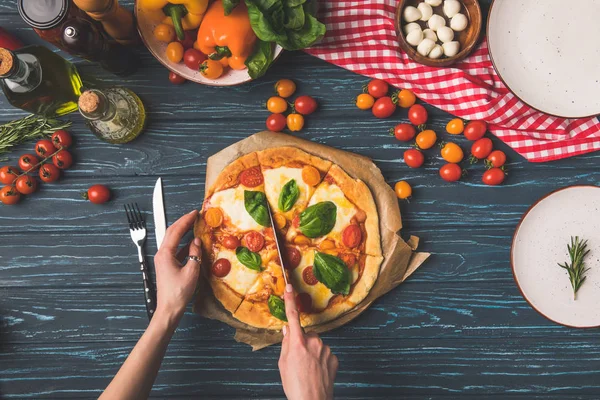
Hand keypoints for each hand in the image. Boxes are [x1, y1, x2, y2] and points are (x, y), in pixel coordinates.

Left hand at [153, 210, 201, 325]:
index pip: (175, 231)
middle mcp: (162, 254)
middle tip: (195, 215)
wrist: (169, 309)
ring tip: (194, 226)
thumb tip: (196, 241)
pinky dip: (184, 244)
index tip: (195, 213)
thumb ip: (195, 254)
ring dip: (183, 232)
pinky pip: (176, 250)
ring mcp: (163, 260)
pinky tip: (193, 244)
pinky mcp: (167, 266)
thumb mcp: (191, 271)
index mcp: (165, 254)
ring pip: (173, 241)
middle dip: (183, 222)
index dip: (186, 220)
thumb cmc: (179, 292)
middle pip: (171, 233)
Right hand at [278, 284, 337, 399]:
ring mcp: (326, 350)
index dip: (290, 301)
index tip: (289, 288)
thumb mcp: (283, 364)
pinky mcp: (334, 358)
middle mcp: (313, 342)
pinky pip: (325, 354)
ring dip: (312, 353)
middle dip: (301, 343)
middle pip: (305, 336)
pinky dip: (320, 360)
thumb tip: (287, 330)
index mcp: (297, 343)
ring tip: (307, 370)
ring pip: (316, 345)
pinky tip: (316, 373)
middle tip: (297, 362)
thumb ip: (286, 344)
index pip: (292, 317)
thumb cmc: (295, 386)